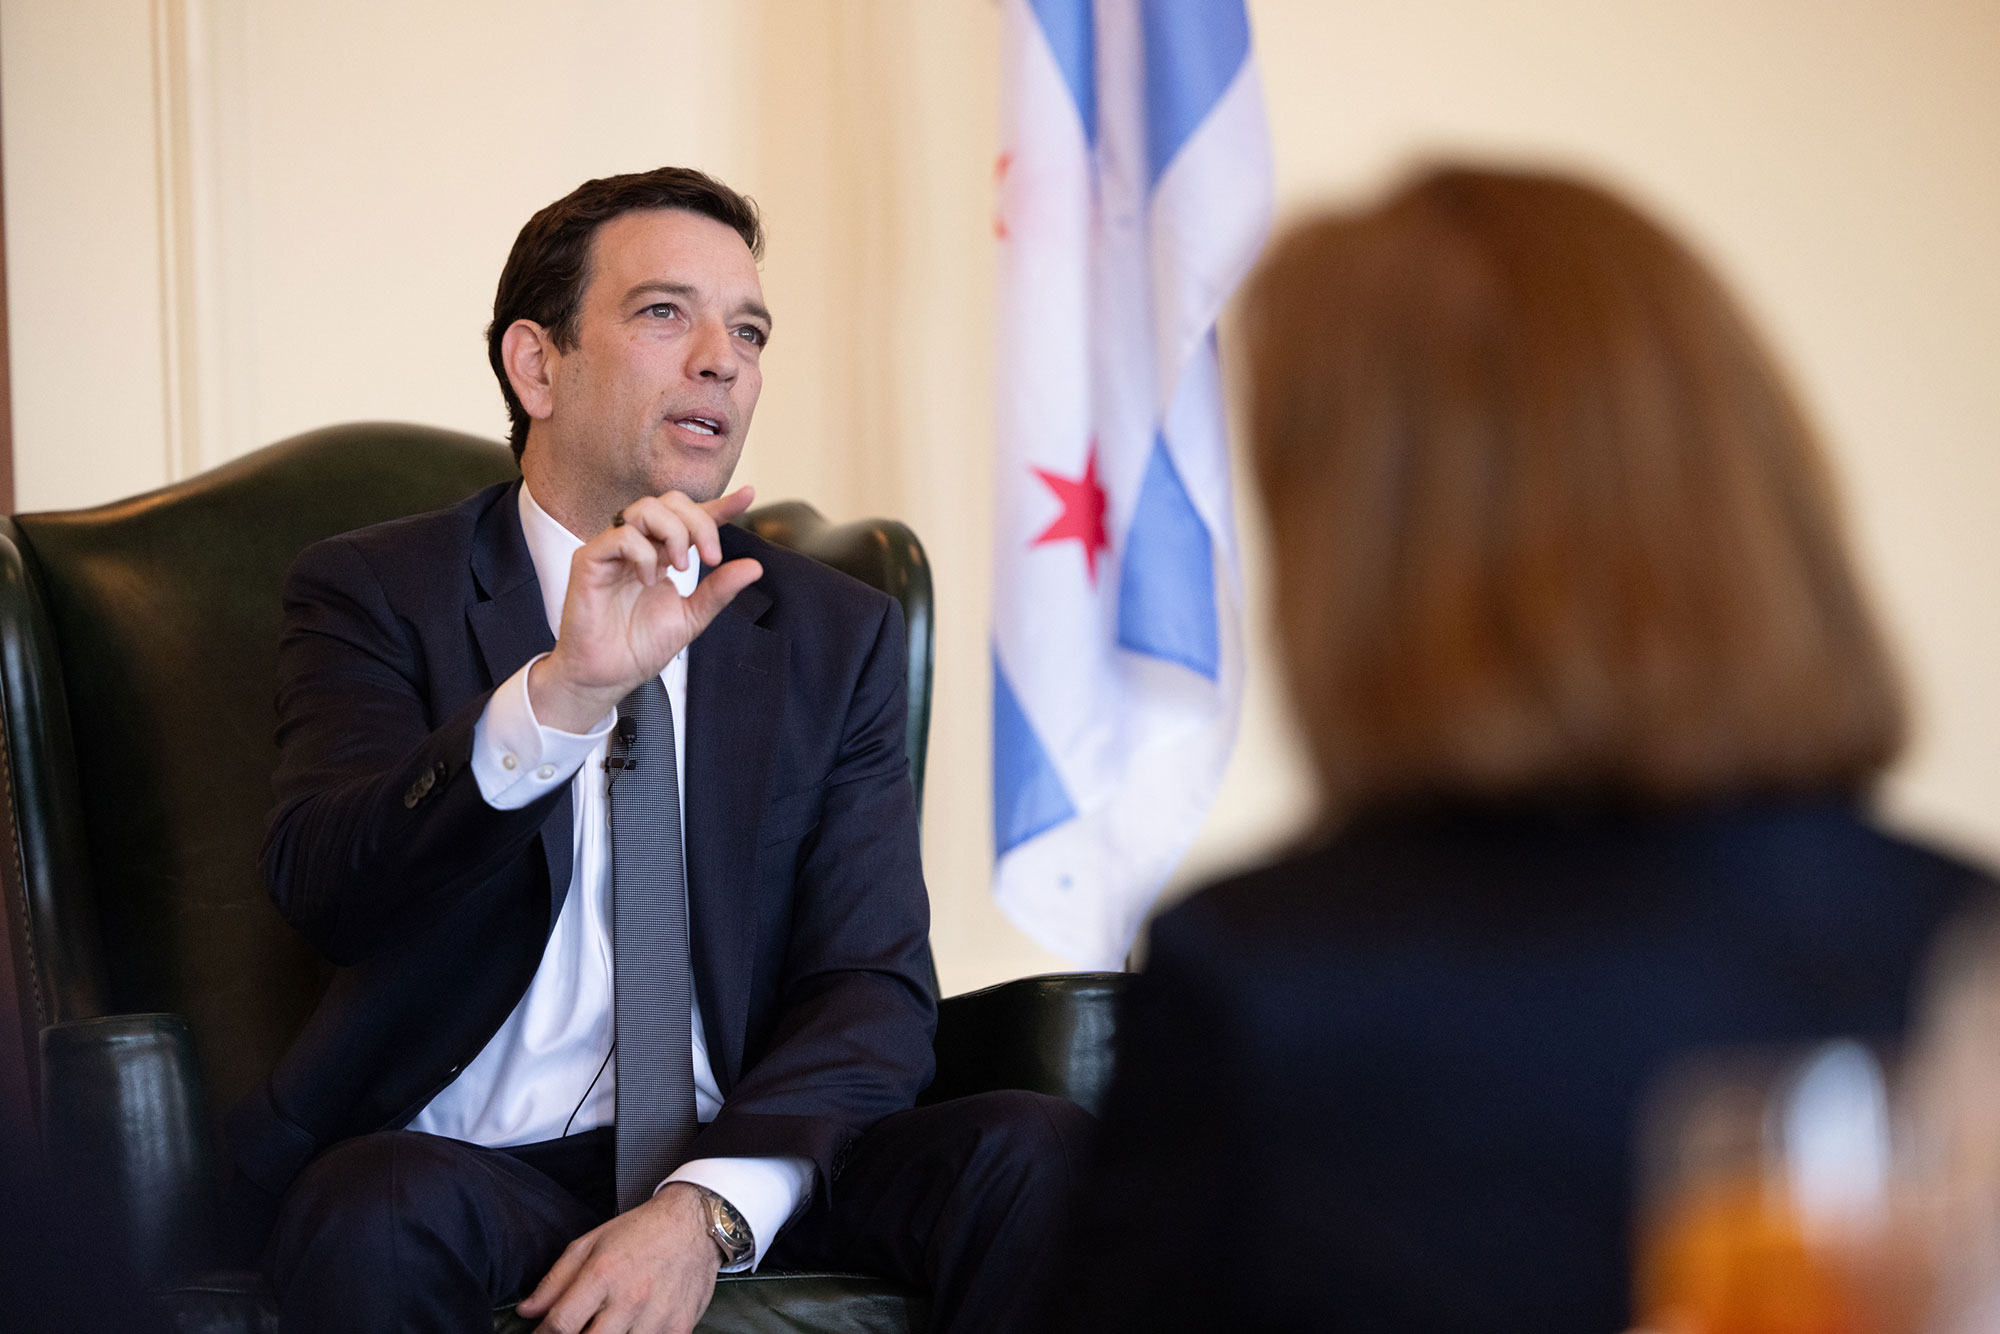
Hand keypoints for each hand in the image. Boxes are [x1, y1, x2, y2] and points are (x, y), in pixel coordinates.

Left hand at [516, 1182, 722, 1333]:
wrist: (695, 1224)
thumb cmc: (640, 1232)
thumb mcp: (590, 1244)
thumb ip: (555, 1280)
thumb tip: (527, 1311)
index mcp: (602, 1275)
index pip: (560, 1324)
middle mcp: (630, 1298)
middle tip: (579, 1328)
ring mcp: (656, 1317)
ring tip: (609, 1324)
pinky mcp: (679, 1329)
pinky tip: (634, 1327)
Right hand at [529, 487, 763, 732]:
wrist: (607, 676)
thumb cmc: (639, 647)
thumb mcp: (691, 617)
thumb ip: (719, 590)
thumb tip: (754, 567)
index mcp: (662, 554)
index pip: (691, 519)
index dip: (719, 506)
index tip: (747, 495)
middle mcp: (638, 545)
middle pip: (671, 503)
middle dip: (700, 523)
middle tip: (712, 558)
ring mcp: (612, 549)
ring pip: (646, 508)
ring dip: (675, 533)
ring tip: (680, 567)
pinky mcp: (589, 559)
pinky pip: (621, 535)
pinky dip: (643, 553)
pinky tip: (648, 580)